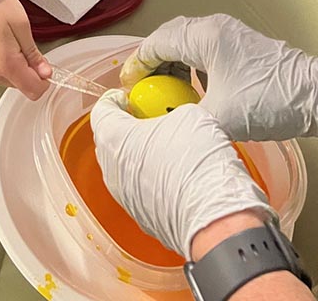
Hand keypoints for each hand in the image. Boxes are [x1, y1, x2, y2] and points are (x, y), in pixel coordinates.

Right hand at [0, 0, 51, 98]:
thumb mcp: (22, 26)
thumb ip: (34, 54)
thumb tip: (45, 73)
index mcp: (5, 63)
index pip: (33, 90)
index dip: (44, 79)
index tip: (44, 66)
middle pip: (20, 85)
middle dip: (27, 70)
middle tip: (22, 45)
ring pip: (8, 81)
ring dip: (14, 68)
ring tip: (7, 43)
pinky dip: (1, 65)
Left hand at [91, 91, 271, 256]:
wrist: (215, 219)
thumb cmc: (197, 163)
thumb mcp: (189, 114)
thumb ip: (168, 110)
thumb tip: (171, 117)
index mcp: (113, 137)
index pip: (101, 109)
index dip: (116, 99)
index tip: (132, 97)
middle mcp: (110, 169)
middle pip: (110, 138)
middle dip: (127, 126)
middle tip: (151, 118)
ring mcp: (124, 197)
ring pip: (124, 166)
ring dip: (140, 154)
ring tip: (169, 146)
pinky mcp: (141, 217)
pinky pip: (140, 189)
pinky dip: (152, 177)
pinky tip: (177, 173)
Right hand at [119, 14, 317, 144]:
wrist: (316, 95)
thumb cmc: (268, 102)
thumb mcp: (220, 117)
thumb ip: (185, 118)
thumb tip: (162, 127)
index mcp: (204, 37)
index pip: (157, 43)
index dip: (137, 64)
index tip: (126, 87)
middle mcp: (213, 27)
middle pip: (169, 37)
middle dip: (150, 61)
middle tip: (139, 87)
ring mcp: (228, 34)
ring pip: (186, 41)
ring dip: (170, 62)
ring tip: (161, 89)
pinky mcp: (239, 45)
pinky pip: (202, 48)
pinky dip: (188, 64)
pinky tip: (189, 88)